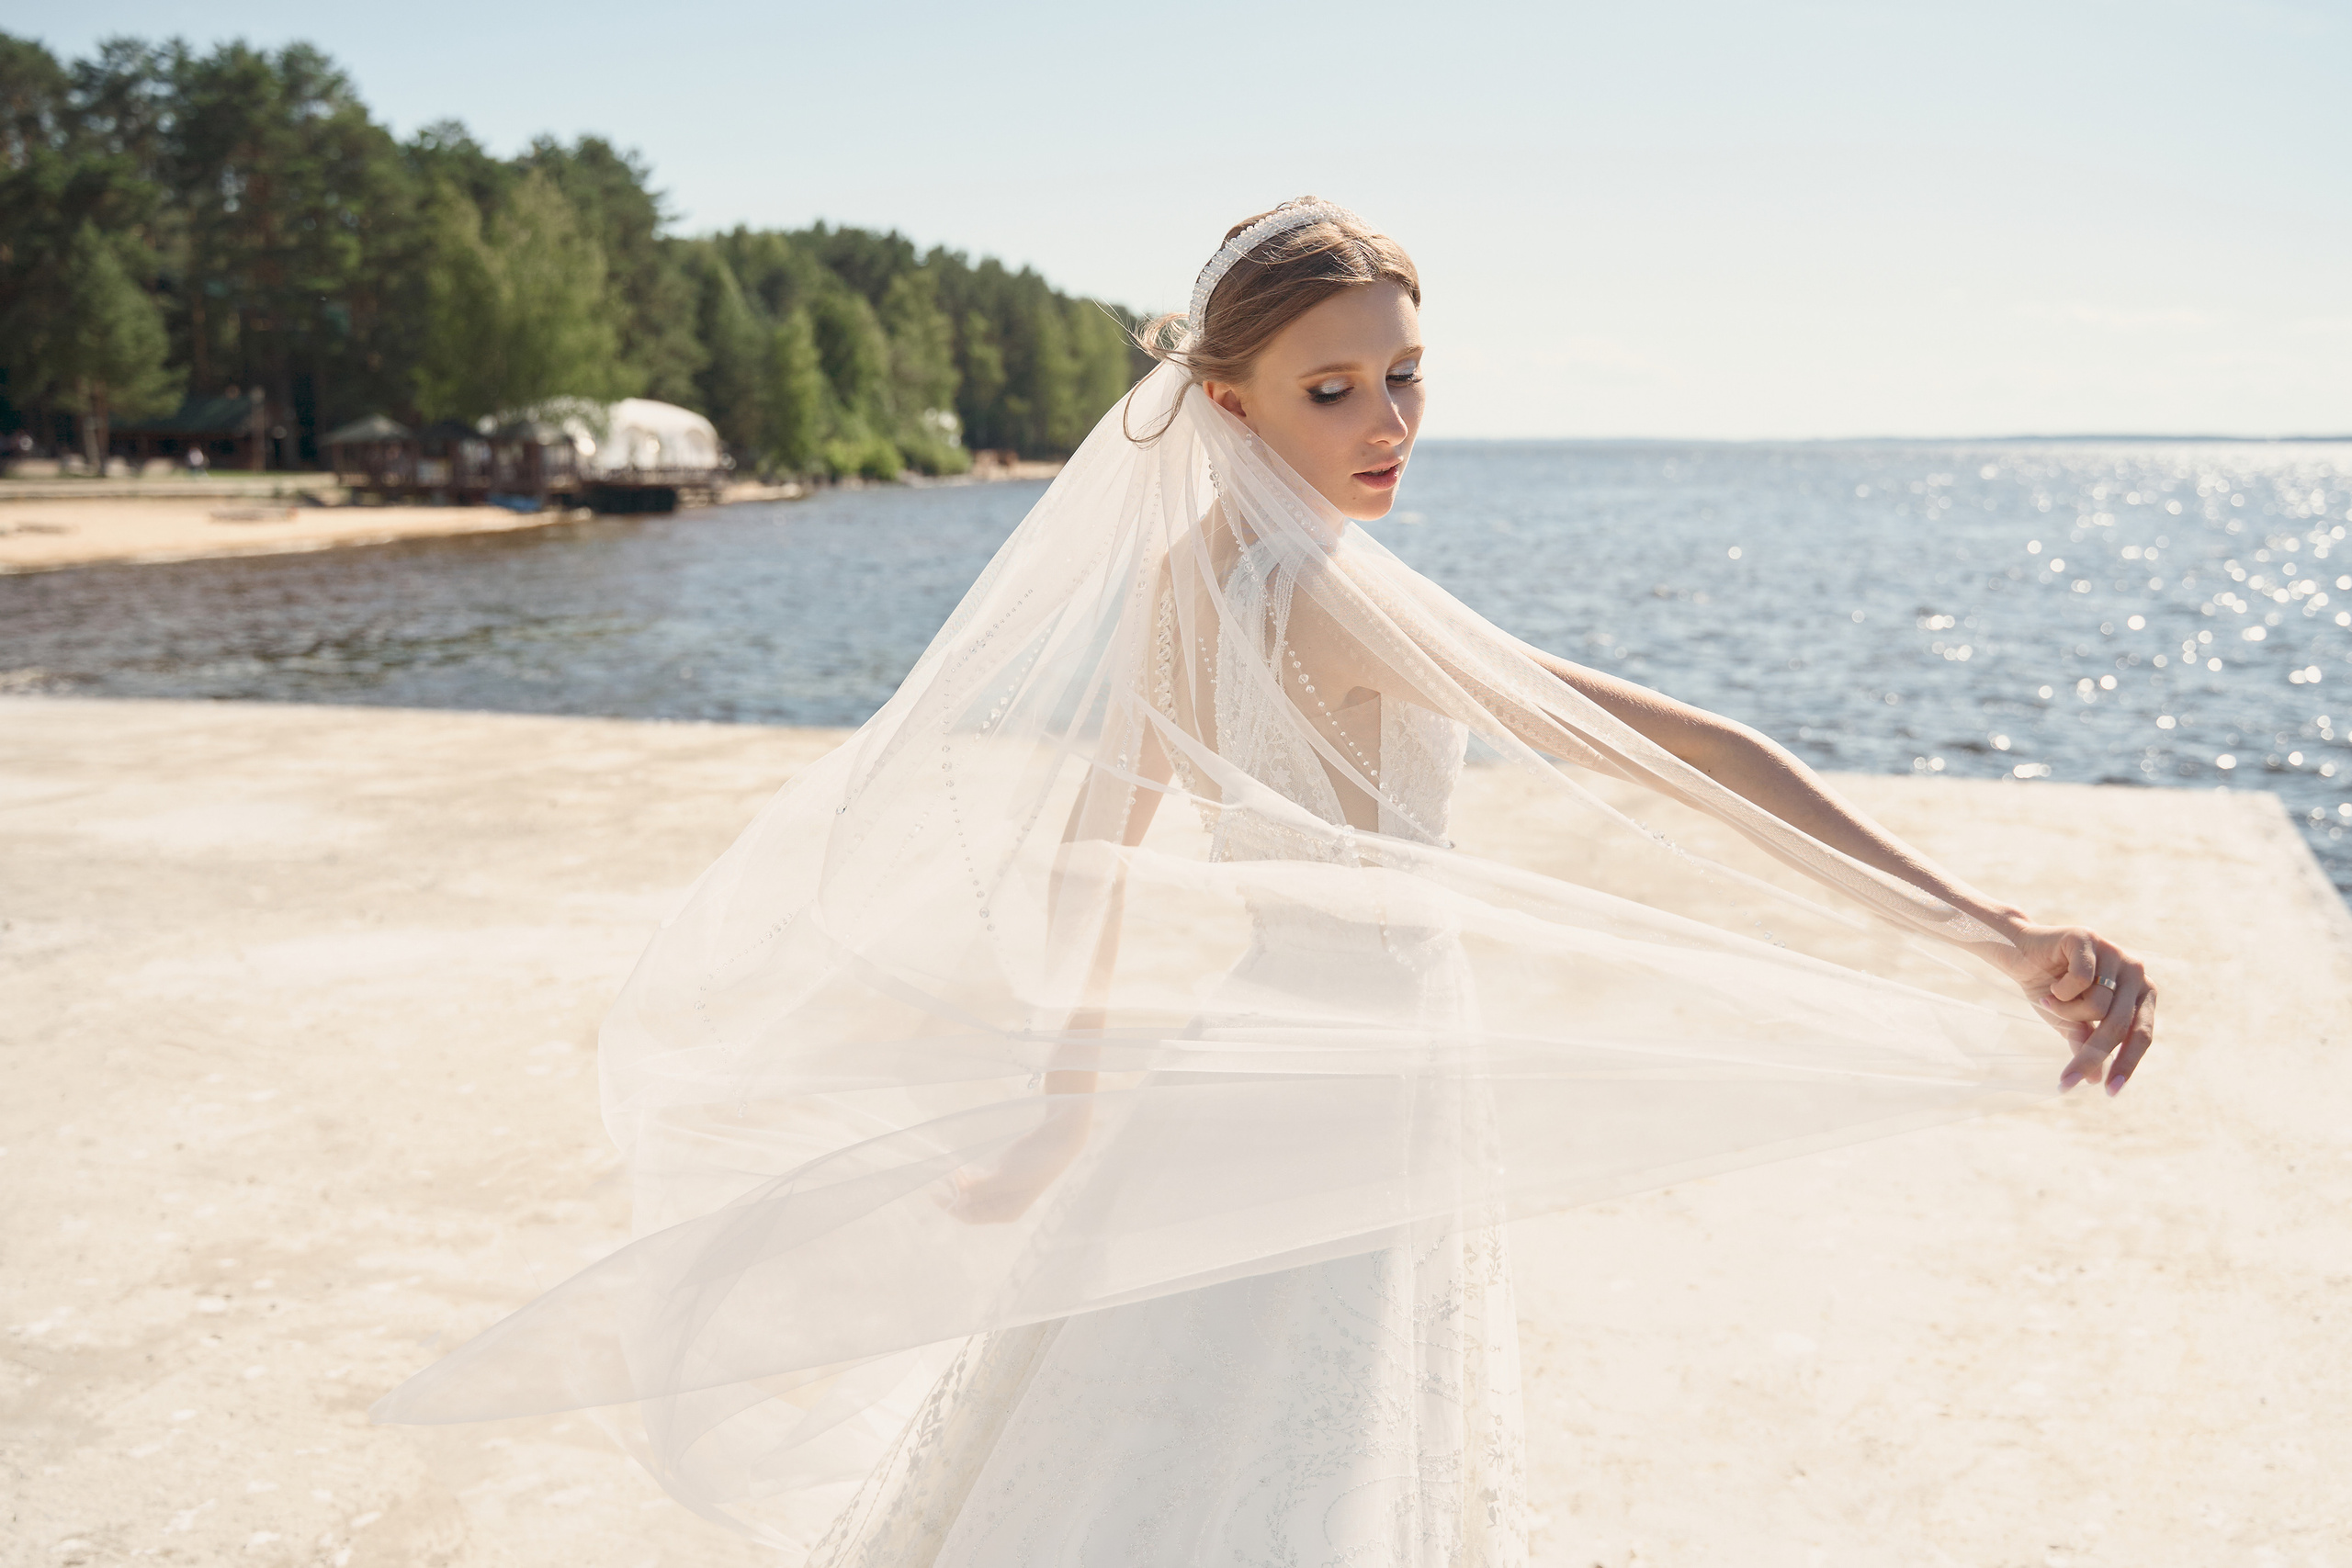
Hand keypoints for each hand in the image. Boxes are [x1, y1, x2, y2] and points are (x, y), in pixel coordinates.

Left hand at [936, 1101, 1091, 1224]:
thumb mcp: (1006, 1177)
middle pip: (969, 1206)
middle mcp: (1002, 1206)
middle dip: (953, 1195)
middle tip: (937, 1178)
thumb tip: (959, 1200)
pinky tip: (956, 1167)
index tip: (935, 1193)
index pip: (971, 1216)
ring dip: (958, 1185)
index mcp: (1005, 1213)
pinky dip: (966, 1176)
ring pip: (972, 1193)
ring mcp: (1001, 1191)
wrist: (1055, 1141)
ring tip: (946, 1170)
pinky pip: (978, 1181)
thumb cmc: (1034, 1162)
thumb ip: (982, 1190)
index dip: (952, 1206)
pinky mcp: (1000, 1176)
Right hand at [1990, 922, 2156, 1095]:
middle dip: (2091, 1054)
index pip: (2142, 1034)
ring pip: (2097, 1004)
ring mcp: (2114, 951)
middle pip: (2119, 1023)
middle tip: (2066, 1082)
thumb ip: (2087, 1043)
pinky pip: (2080, 980)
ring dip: (2066, 1012)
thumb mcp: (2071, 1022)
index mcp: (2141, 992)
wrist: (2020, 953)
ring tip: (2051, 1002)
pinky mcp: (2089, 938)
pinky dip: (2060, 992)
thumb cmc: (2051, 987)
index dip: (2127, 1064)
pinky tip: (2051, 986)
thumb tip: (2096, 1081)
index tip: (2109, 1092)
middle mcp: (2134, 971)